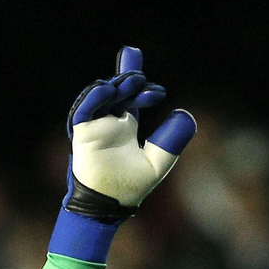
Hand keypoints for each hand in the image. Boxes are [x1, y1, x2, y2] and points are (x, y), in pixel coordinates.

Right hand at [63, 47, 196, 221]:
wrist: (110, 204)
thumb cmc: (131, 186)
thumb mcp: (159, 161)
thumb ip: (172, 140)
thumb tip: (186, 115)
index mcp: (125, 126)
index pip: (132, 98)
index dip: (141, 87)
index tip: (159, 90)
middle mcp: (109, 122)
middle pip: (117, 91)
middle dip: (128, 75)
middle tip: (138, 63)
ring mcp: (95, 126)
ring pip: (102, 97)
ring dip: (117, 86)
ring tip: (134, 80)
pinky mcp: (82, 134)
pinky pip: (84, 111)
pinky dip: (94, 99)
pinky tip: (109, 89)